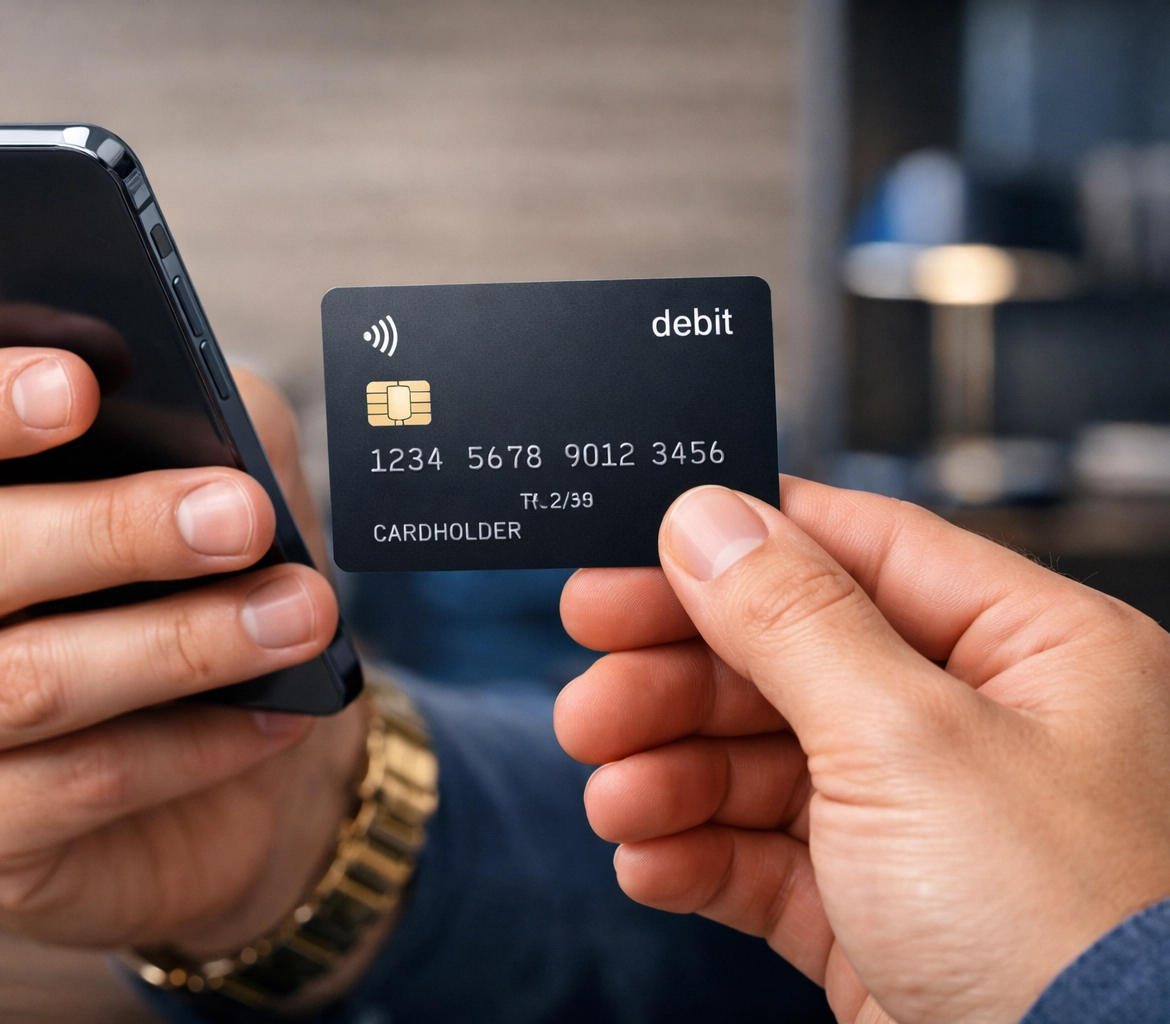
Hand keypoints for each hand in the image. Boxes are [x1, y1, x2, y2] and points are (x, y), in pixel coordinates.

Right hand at [0, 348, 369, 967]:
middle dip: (120, 530)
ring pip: (30, 681)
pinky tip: (273, 715)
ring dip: (184, 642)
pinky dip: (192, 745)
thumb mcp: (176, 477)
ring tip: (297, 614)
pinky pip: (76, 782)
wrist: (187, 766)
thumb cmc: (155, 589)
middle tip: (244, 515)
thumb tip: (213, 434)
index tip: (80, 385)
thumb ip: (184, 427)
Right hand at [556, 477, 1169, 1023]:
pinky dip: (695, 854)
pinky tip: (650, 861)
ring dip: (669, 777)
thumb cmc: (1068, 932)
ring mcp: (924, 826)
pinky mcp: (875, 916)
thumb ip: (794, 620)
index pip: (854, 553)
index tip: (621, 560)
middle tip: (591, 698)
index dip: (728, 552)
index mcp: (1031, 650)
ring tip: (612, 799)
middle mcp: (979, 728)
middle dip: (675, 684)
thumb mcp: (909, 740)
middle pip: (785, 662)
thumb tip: (708, 519)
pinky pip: (763, 859)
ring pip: (759, 765)